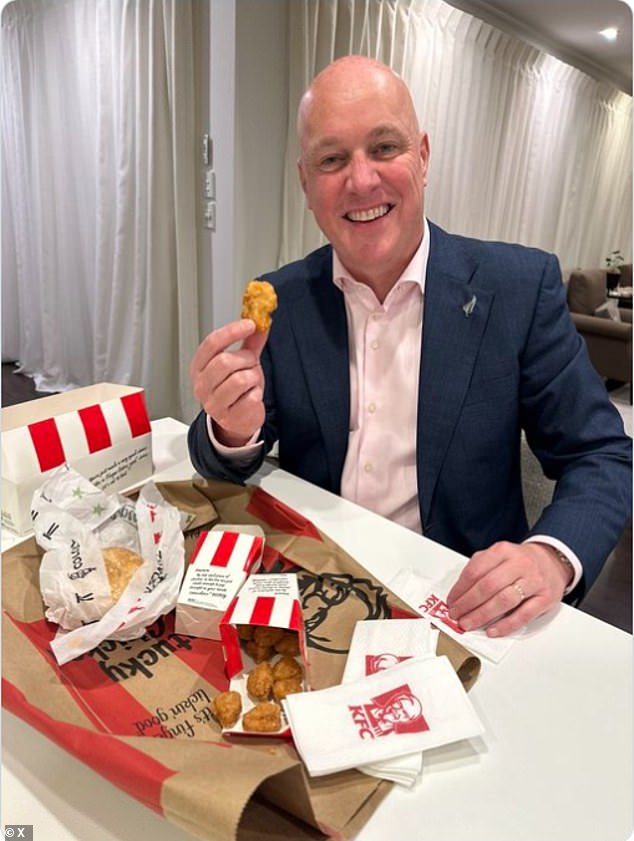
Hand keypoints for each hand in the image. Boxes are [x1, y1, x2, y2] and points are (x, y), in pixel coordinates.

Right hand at [189, 319, 268, 446]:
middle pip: (224, 361)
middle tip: (251, 362)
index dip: (231, 331)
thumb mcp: (241, 363)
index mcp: (199, 367)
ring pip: (239, 380)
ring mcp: (213, 404)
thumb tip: (261, 323)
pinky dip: (257, 394)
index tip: (250, 324)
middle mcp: (201, 386)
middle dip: (245, 359)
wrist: (239, 420)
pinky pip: (250, 398)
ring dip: (253, 377)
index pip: (211, 343)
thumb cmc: (237, 390)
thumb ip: (249, 344)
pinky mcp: (229, 418)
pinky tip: (252, 396)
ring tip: (251, 382)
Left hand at [446, 541, 572, 636]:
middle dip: (468, 604)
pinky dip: (506, 625)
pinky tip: (492, 630)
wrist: (552, 561)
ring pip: (504, 600)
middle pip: (488, 586)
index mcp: (503, 551)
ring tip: (468, 623)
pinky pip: (523, 615)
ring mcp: (534, 581)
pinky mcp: (545, 598)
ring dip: (482, 615)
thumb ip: (479, 568)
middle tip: (456, 615)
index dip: (460, 589)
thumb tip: (459, 592)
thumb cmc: (520, 561)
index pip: (476, 571)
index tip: (451, 601)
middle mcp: (519, 564)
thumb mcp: (499, 555)